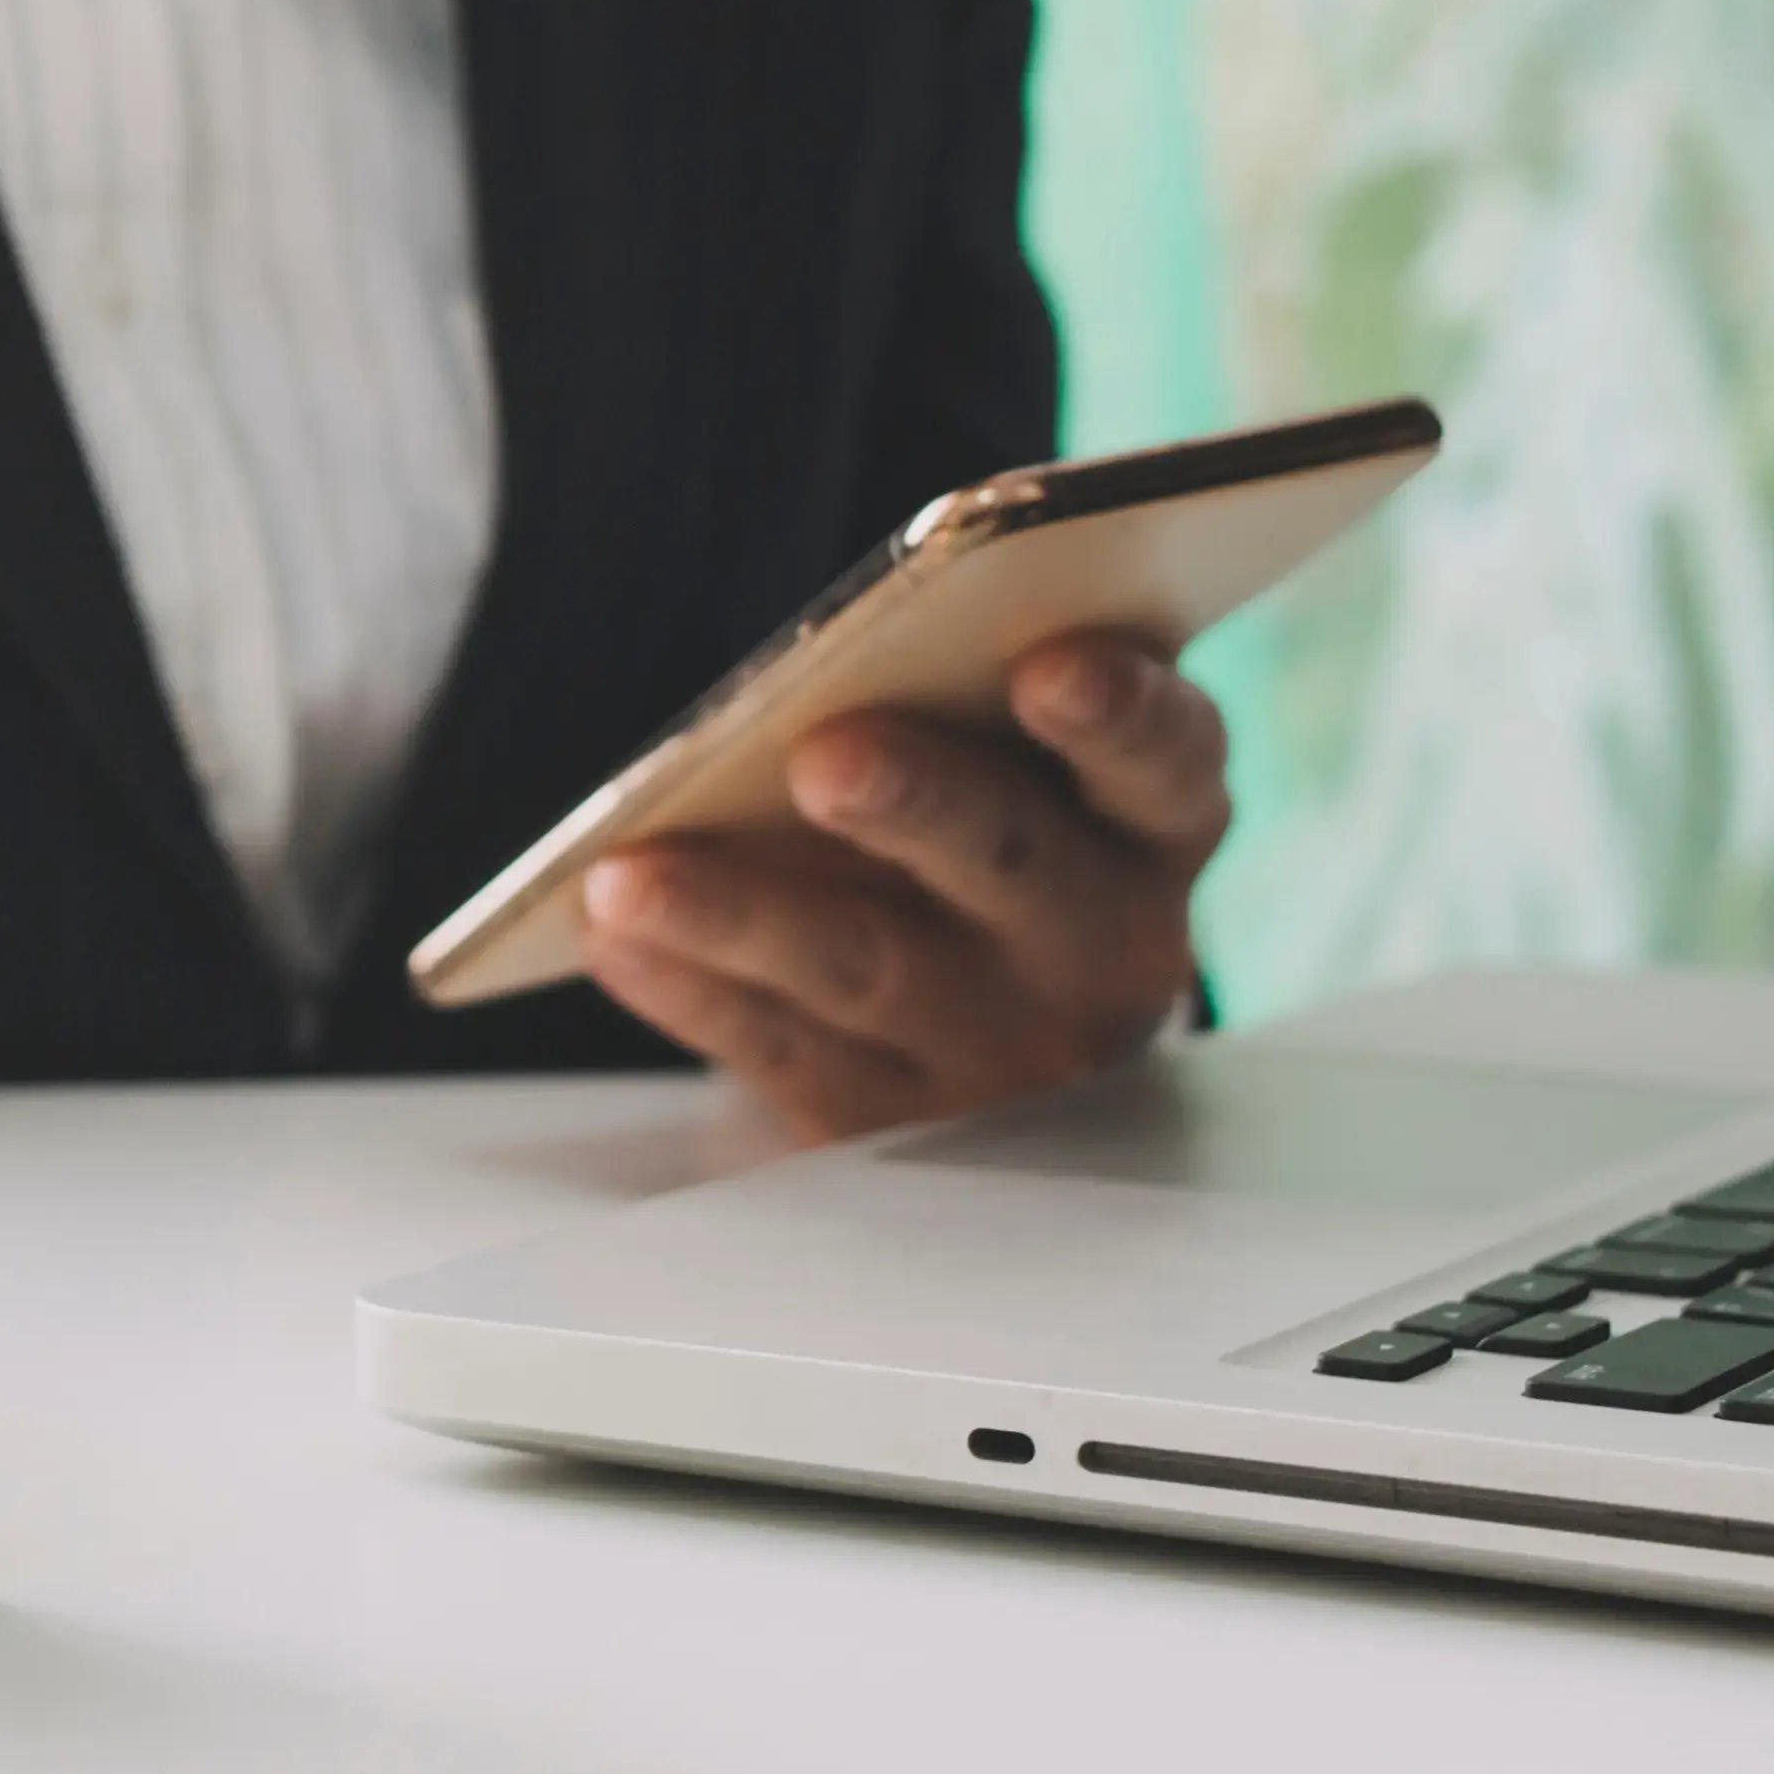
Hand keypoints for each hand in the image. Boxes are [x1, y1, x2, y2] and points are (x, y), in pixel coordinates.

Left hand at [575, 635, 1226, 1147]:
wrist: (999, 1043)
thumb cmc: (998, 839)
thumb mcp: (1038, 777)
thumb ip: (985, 708)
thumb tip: (846, 652)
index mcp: (1150, 829)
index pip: (1164, 762)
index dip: (1120, 716)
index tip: (1053, 665)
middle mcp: (1097, 950)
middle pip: (1007, 864)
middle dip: (918, 804)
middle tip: (827, 757)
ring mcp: (997, 1053)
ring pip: (865, 970)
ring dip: (740, 913)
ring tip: (631, 870)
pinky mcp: (888, 1122)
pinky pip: (778, 1051)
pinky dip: (686, 985)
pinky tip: (610, 930)